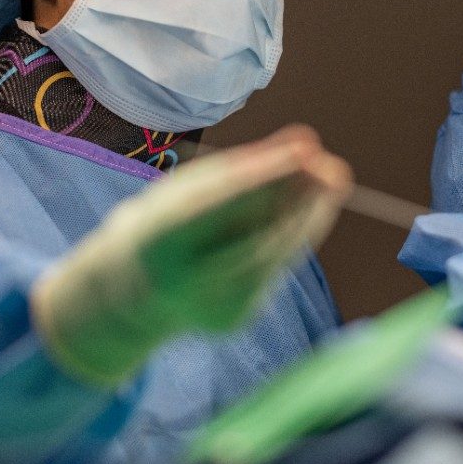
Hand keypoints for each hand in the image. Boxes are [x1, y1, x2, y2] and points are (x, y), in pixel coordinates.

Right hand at [31, 125, 352, 386]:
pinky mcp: (234, 320)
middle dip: (301, 202)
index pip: (220, 199)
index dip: (266, 174)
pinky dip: (290, 242)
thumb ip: (245, 168)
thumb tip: (306, 143)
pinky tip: (297, 217)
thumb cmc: (164, 224)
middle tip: (334, 170)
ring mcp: (210, 306)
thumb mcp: (188, 189)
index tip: (307, 148)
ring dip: (306, 220)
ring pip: (273, 257)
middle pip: (257, 235)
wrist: (127, 294)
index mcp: (158, 235)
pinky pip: (271, 273)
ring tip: (328, 184)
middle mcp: (183, 279)